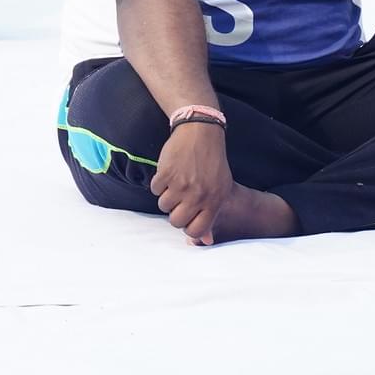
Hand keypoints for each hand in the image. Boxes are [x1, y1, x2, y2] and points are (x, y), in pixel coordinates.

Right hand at [149, 121, 236, 243]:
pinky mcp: (166, 173)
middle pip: (176, 222)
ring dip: (166, 196)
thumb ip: (212, 215)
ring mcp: (181, 184)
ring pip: (163, 205)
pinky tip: (169, 172)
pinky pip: (154, 189)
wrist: (200, 132)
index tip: (187, 217)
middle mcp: (198, 196)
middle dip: (174, 213)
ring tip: (174, 183)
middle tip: (178, 200)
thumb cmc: (211, 162)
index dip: (188, 227)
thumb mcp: (219, 189)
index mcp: (214, 201)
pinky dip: (158, 182)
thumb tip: (207, 241)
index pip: (196, 231)